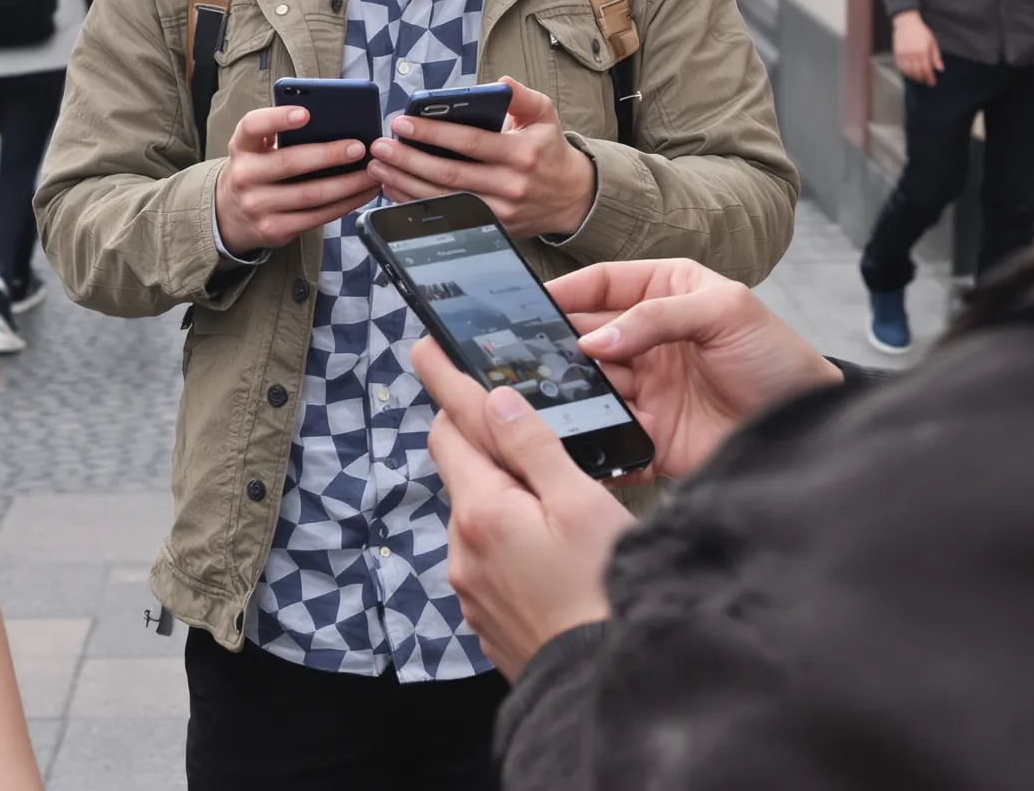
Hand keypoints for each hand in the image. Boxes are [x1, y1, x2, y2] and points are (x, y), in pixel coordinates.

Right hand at [214, 104, 374, 255]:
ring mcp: (259, 206)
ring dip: (348, 184)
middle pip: (290, 163)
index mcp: (242, 147)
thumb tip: (330, 120)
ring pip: (311, 195)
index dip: (278, 118)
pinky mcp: (275, 230)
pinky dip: (345, 205)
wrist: (229, 215)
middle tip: (359, 147)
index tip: (305, 113)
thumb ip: (278, 133)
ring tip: (372, 172)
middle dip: (329, 155)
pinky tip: (362, 193)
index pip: (253, 126)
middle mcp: (245, 176)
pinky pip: (317, 217)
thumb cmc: (255, 170)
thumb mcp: (255, 148)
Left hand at [369, 78, 594, 239]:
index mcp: (521, 153)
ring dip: (406, 184)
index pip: (470, 141)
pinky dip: (418, 205)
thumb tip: (501, 82)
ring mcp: (500, 212)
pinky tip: (395, 190)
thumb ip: (523, 97)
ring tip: (378, 168)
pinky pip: (448, 217)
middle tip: (380, 147)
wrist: (572, 197)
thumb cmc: (549, 150)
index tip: (402, 122)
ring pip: (444, 199)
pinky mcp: (492, 228)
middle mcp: (510, 185)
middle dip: (409, 159)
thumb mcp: (545, 116)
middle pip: (450, 174)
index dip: (433, 132)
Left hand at [414, 337, 631, 678]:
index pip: (452, 428)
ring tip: (557, 508)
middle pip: (461, 468)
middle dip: (483, 441)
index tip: (425, 346)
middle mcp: (462, 549)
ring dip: (503, 497)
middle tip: (522, 427)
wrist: (608, 687)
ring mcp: (470, 587)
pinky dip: (509, 539)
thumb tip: (495, 398)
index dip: (445, 382)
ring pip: (476, 513)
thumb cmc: (604, 595)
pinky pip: (486, 556)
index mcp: (483, 511)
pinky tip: (550, 552)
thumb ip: (533, 447)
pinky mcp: (484, 616)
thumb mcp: (580, 504)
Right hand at [548, 259, 841, 480]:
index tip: (533, 302)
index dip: (569, 292)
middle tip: (529, 353)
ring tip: (547, 394)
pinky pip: (613, 435)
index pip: (605, 285)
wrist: (809, 430)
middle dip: (560, 343)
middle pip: (589, 336)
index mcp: (667, 294)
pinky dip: (596, 438)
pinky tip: (579, 436)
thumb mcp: (725, 312)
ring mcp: (650, 389)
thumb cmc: (778, 358)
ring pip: (593, 385)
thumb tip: (596, 339)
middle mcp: (651, 340)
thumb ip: (657, 317)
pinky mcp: (654, 435)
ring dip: (572, 390)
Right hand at [892, 10, 942, 85]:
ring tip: (918, 78)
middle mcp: (913, 55)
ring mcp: (904, 55)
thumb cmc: (921, 31)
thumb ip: (936, 57)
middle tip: (926, 81)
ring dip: (914, 77)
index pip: (927, 69)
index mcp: (923, 52)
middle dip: (922, 79)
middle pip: (917, 72)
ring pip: (908, 71)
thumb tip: (940, 69)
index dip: (929, 78)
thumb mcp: (932, 42)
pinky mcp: (897, 54)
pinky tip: (909, 73)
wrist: (906, 23)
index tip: (932, 83)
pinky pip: (900, 67)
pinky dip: (905, 72)